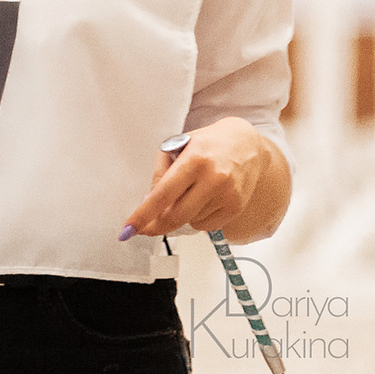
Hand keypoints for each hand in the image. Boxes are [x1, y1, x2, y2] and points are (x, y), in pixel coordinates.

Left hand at [123, 117, 266, 238]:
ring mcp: (227, 195)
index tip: (128, 229)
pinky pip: (207, 225)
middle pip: (176, 215)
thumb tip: (148, 203)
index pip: (162, 194)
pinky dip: (197, 218)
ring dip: (180, 215)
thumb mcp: (177, 148)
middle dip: (156, 225)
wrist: (246, 145)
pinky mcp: (236, 207)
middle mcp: (213, 179)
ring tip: (189, 193)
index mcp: (194, 160)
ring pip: (190, 221)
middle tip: (144, 228)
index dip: (143, 215)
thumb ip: (161, 174)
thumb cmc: (207, 144)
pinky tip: (202, 200)